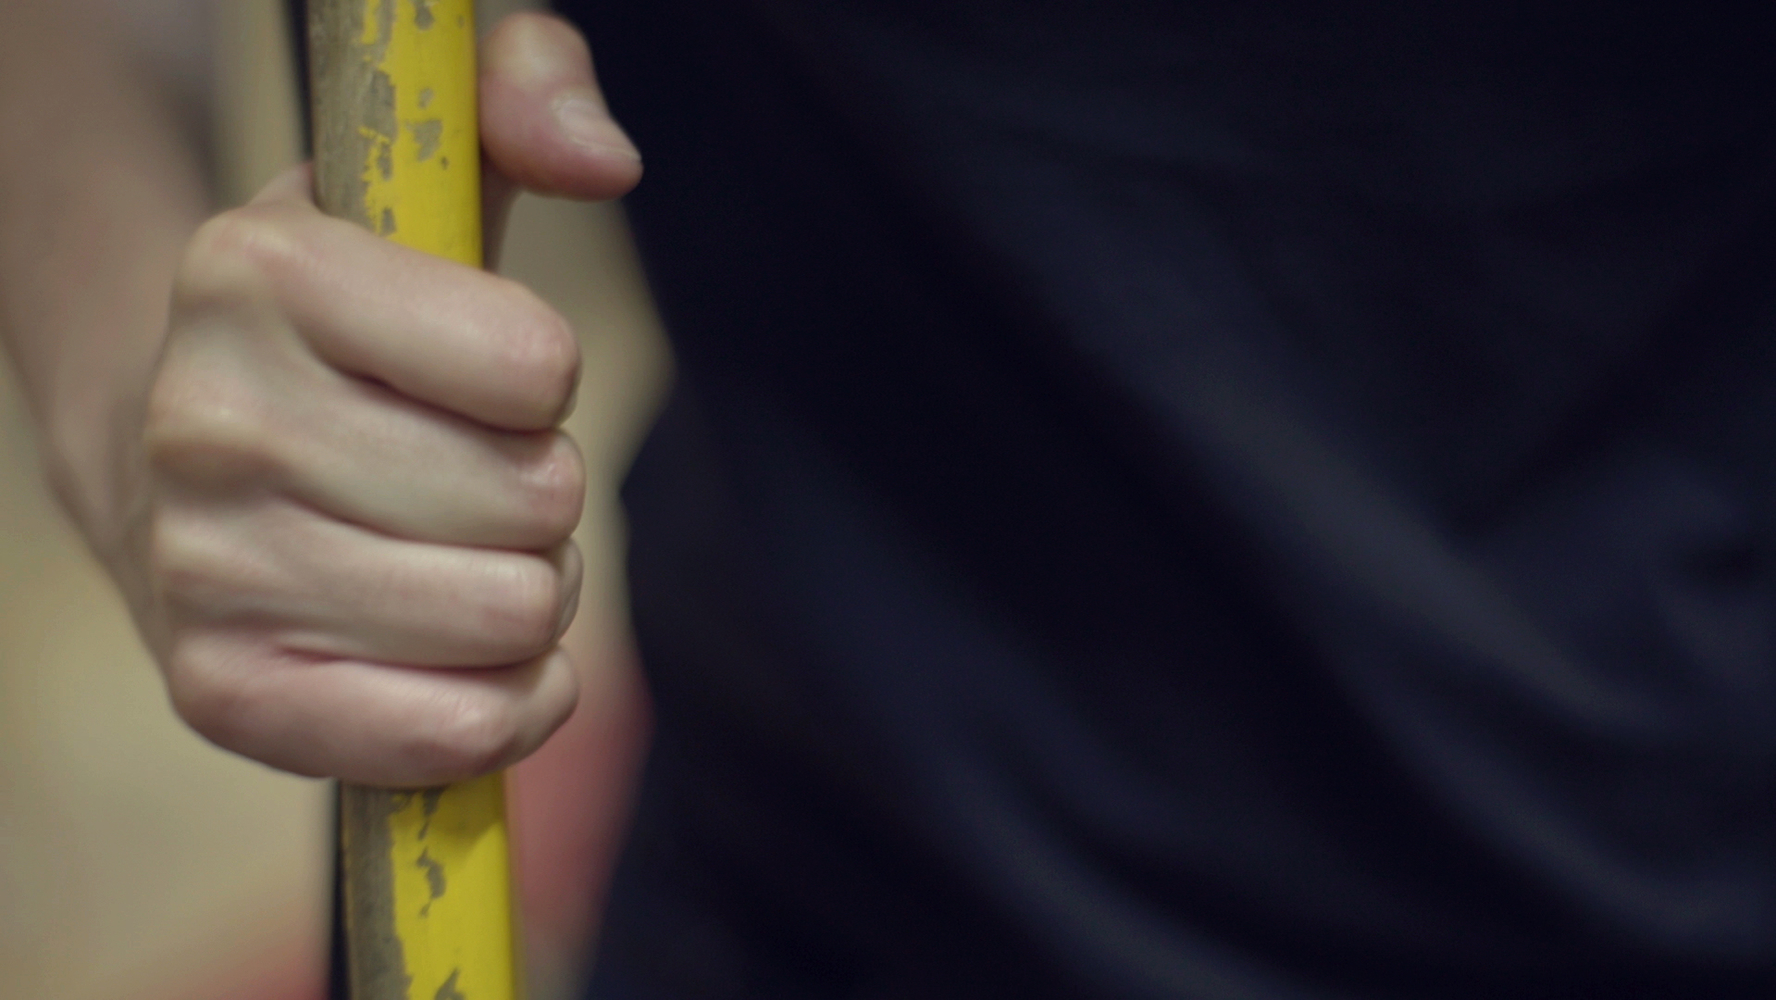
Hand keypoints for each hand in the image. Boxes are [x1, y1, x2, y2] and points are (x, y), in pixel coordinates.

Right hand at [124, 14, 641, 786]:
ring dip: (526, 595)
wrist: (180, 439)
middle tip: (472, 475)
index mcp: (259, 269)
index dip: (543, 377)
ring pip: (509, 618)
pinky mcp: (222, 694)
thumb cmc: (354, 314)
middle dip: (542, 494)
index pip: (534, 366)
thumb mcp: (427, 165)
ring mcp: (204, 568)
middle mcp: (209, 421)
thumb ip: (525, 92)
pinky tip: (476, 659)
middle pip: (535, 502)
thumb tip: (606, 159)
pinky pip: (450, 736)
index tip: (487, 371)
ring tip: (456, 553)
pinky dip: (505, 705)